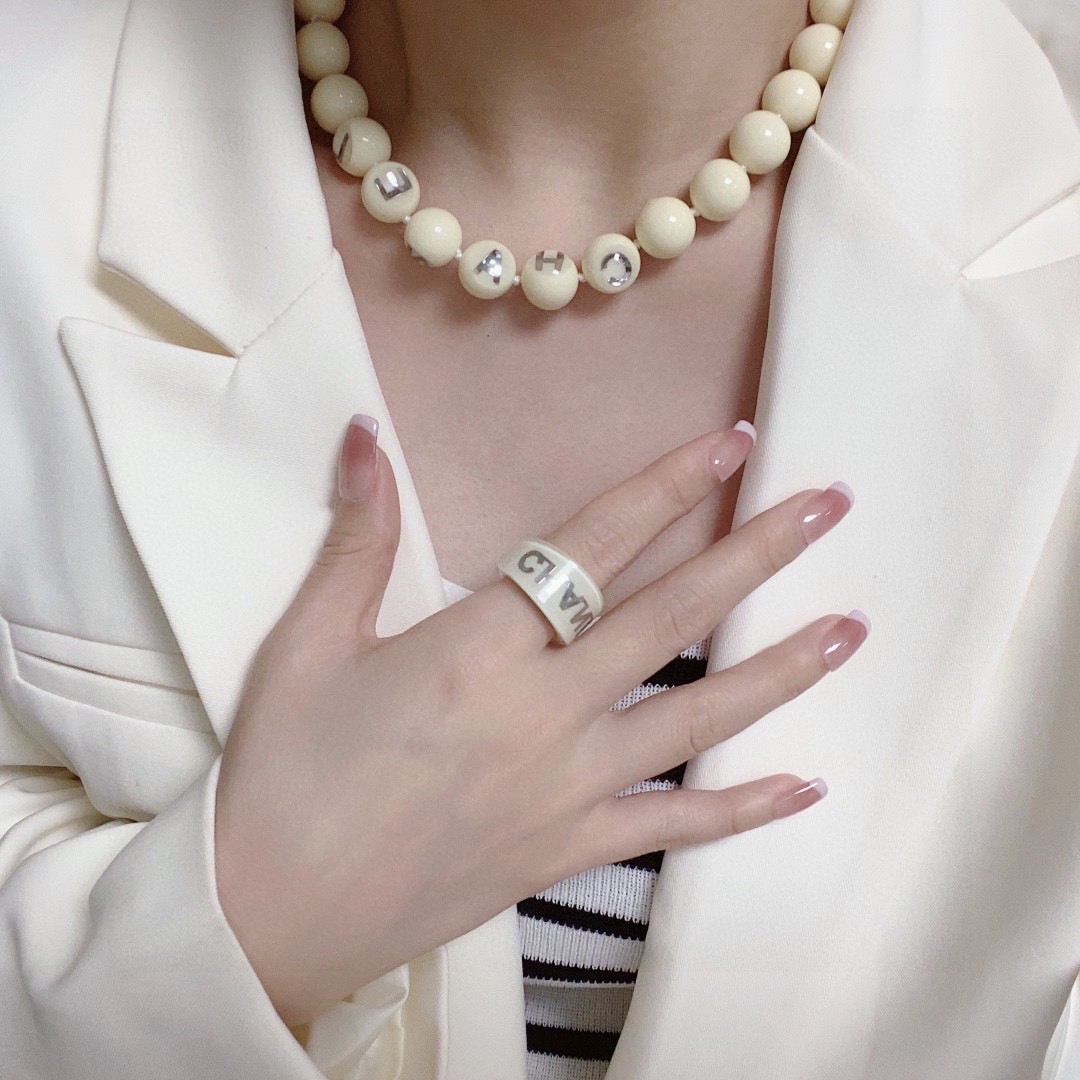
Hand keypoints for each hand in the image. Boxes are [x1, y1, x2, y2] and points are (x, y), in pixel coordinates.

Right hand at [214, 414, 865, 1026]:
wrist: (276, 916)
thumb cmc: (286, 773)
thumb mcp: (308, 645)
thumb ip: (357, 538)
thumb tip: (365, 436)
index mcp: (478, 649)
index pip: (595, 546)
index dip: (668, 487)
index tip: (733, 445)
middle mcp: (543, 711)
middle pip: (673, 616)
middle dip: (757, 553)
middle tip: (830, 506)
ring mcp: (568, 787)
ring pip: (697, 715)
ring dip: (780, 668)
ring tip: (850, 628)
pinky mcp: (568, 849)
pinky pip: (674, 826)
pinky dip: (742, 809)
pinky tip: (804, 788)